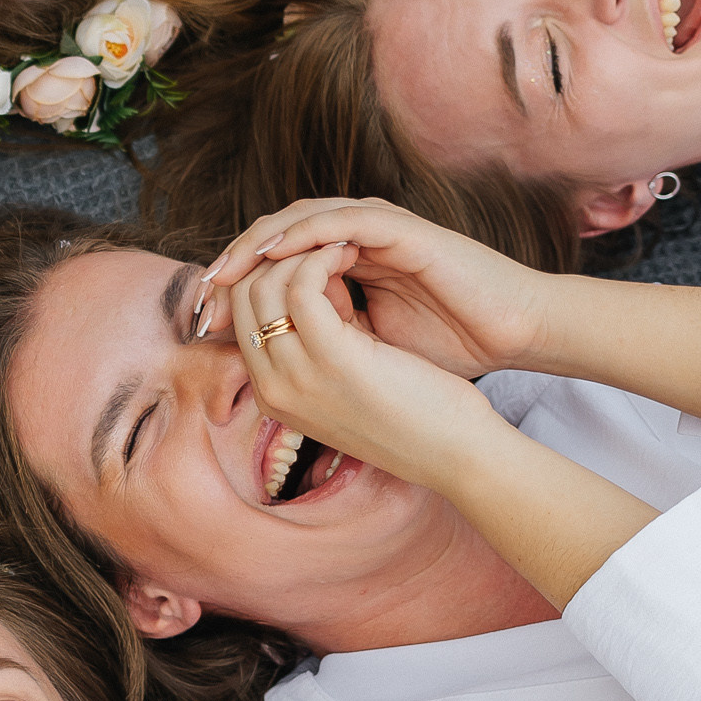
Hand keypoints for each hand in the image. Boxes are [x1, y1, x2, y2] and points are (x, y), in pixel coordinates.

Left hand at [196, 196, 554, 376]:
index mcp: (343, 268)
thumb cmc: (448, 349)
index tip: (202, 324)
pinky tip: (275, 254)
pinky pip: (339, 219)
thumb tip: (264, 368)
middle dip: (232, 264)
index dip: (235, 290)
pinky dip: (303, 232)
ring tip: (225, 271)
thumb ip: (319, 347)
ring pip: (297, 220)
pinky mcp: (398, 225)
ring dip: (255, 244)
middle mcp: (352, 241)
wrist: (510, 337)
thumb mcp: (364, 355)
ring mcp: (374, 227)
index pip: (273, 268)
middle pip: (273, 238)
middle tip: (200, 294)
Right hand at [230, 249, 504, 494]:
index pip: (242, 320)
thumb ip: (325, 342)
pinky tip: (351, 250)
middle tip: (327, 245)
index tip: (316, 262)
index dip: (271, 277)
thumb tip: (322, 289)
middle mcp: (272, 390)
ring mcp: (296, 377)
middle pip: (242, 297)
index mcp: (273, 397)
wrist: (457, 455)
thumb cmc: (416, 416)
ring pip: (263, 286)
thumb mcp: (354, 378)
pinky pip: (301, 286)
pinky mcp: (332, 358)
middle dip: (278, 258)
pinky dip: (321, 256)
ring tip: (344, 245)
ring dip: (301, 252)